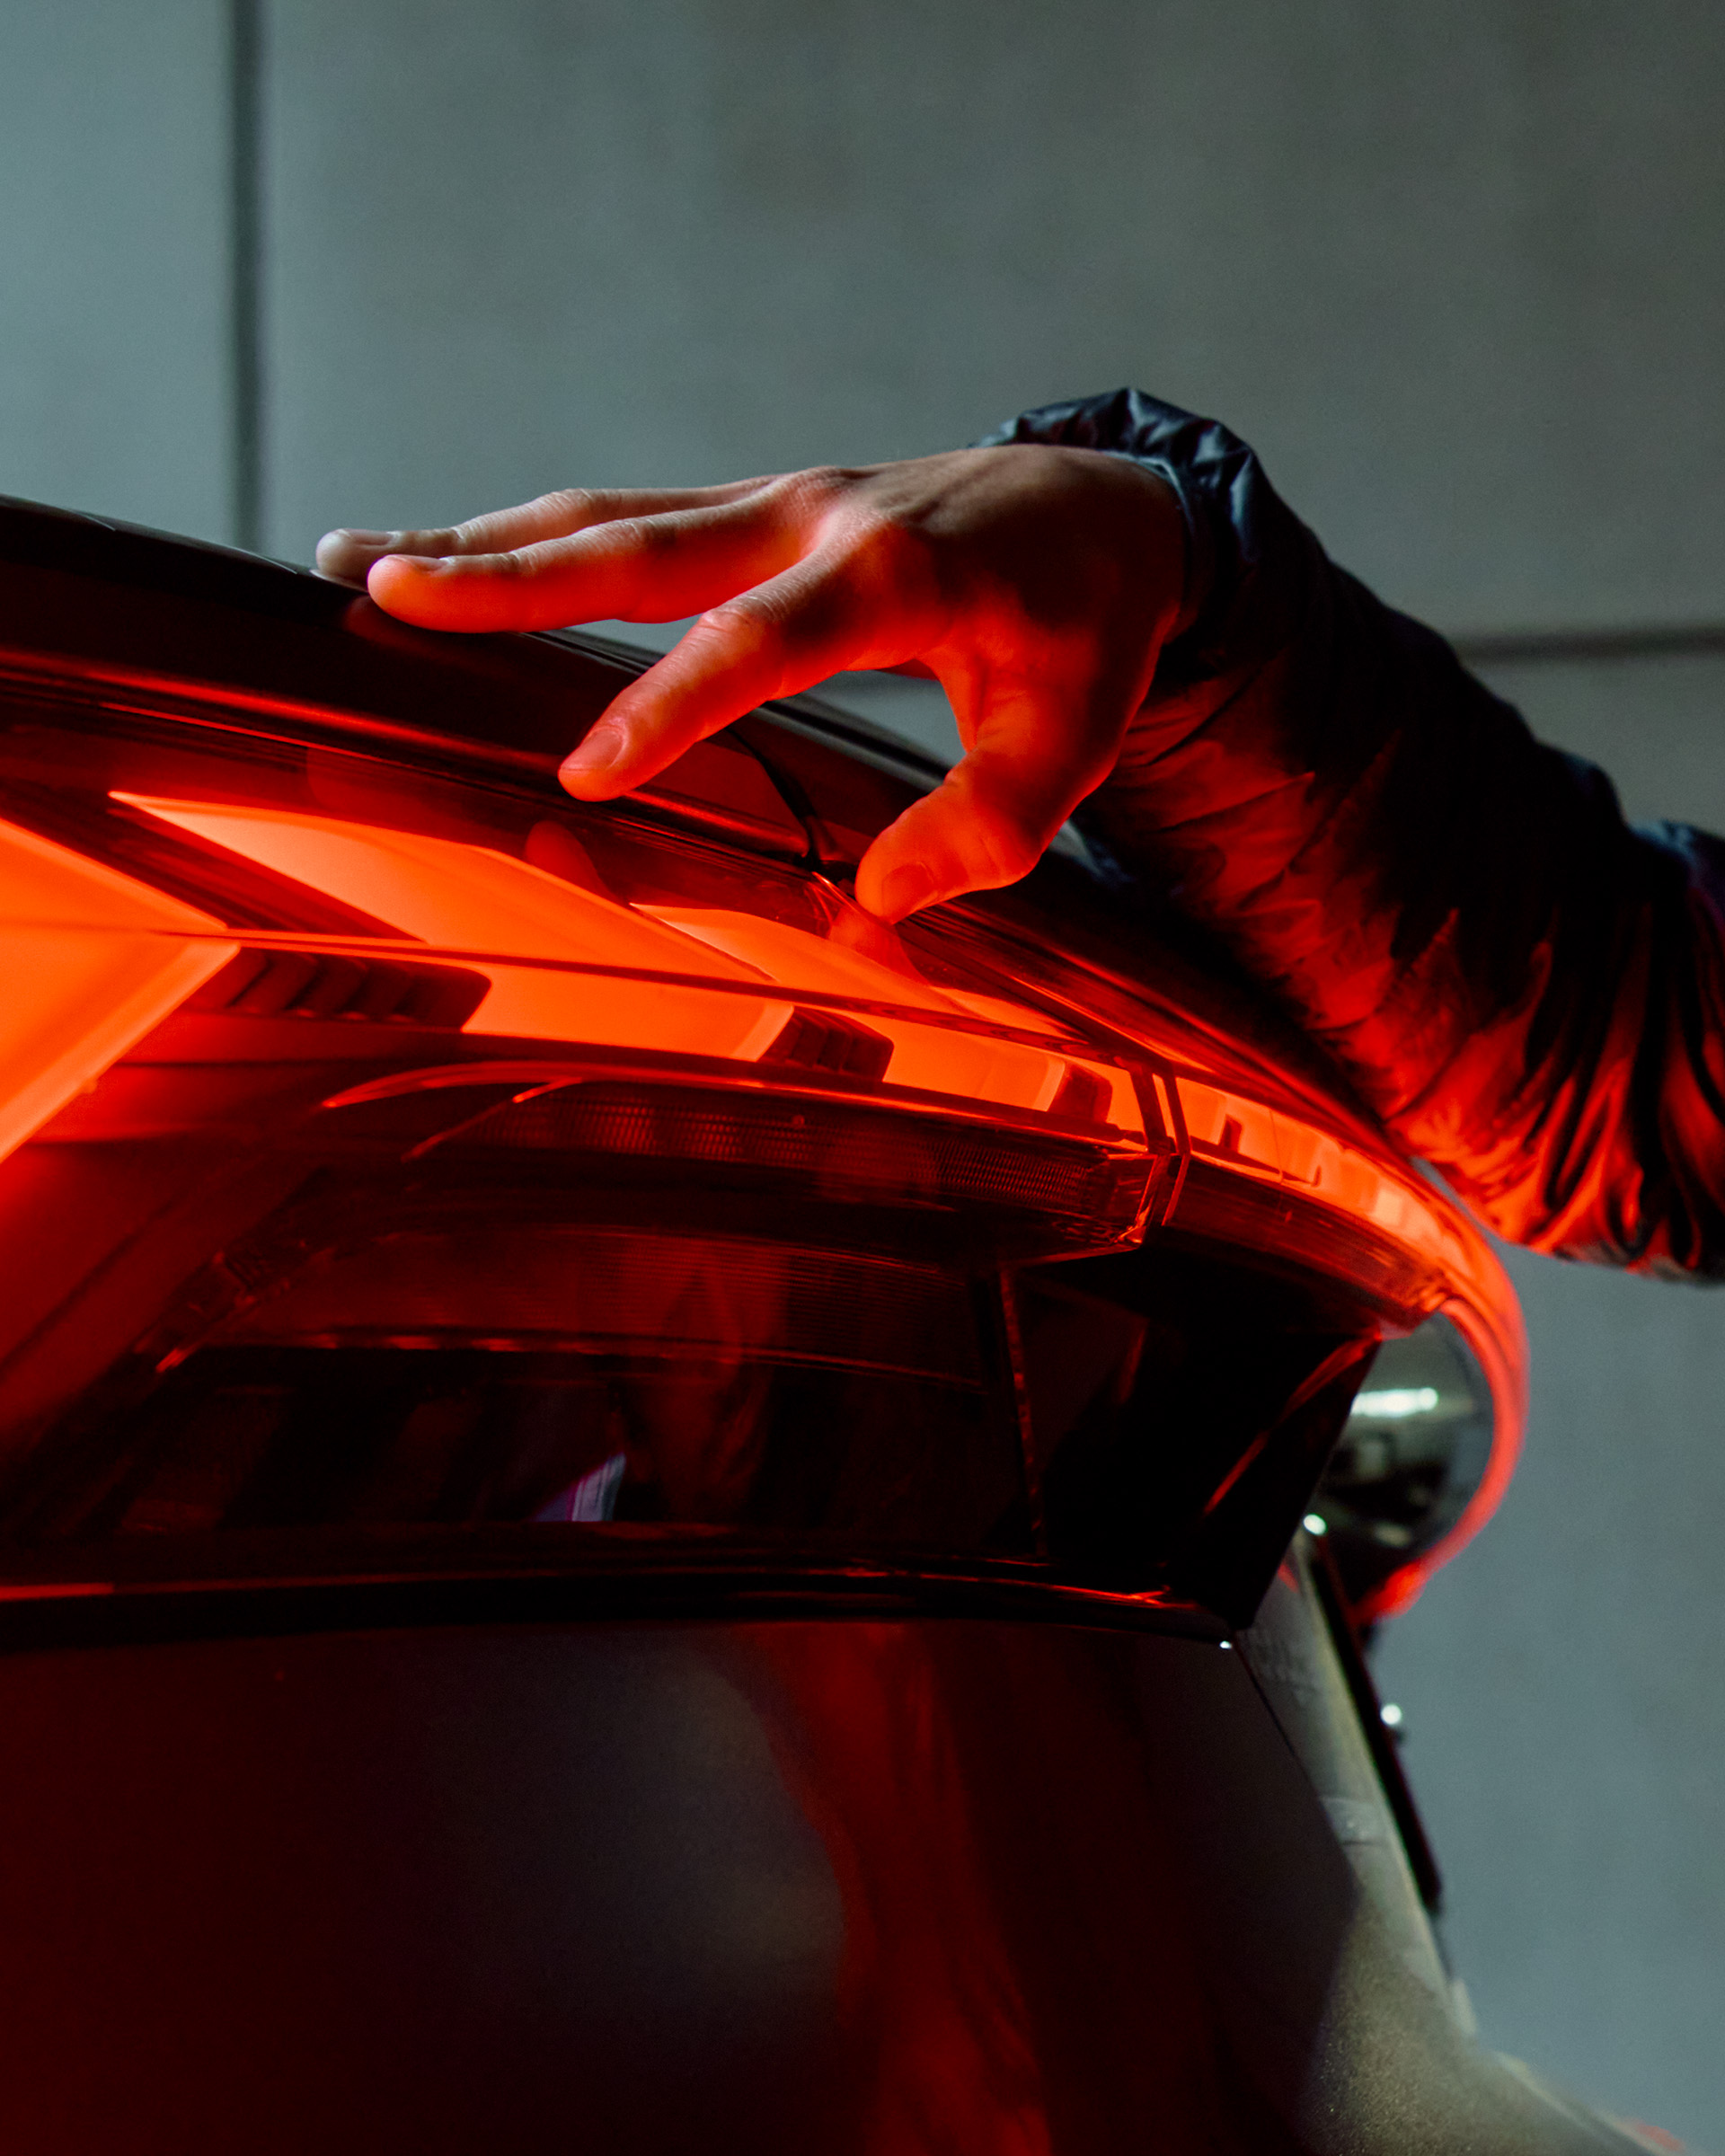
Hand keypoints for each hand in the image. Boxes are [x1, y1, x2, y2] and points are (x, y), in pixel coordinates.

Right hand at [316, 447, 1183, 920]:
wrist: (1097, 509)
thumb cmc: (1084, 631)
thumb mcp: (1076, 737)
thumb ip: (992, 823)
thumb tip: (878, 898)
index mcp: (897, 571)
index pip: (763, 640)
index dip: (670, 706)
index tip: (583, 776)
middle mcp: (816, 514)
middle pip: (642, 541)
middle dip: (507, 573)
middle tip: (382, 593)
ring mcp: (777, 500)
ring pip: (614, 515)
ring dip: (486, 540)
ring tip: (358, 563)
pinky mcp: (756, 509)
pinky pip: (631, 518)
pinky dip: (536, 538)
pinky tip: (456, 559)